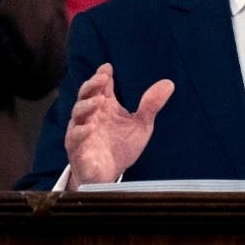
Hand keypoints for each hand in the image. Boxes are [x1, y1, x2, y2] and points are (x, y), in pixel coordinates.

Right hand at [64, 63, 174, 188]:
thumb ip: (151, 105)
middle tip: (102, 78)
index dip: (102, 75)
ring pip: (77, 114)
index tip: (108, 68)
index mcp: (105, 106)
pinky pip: (74, 139)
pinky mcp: (78, 150)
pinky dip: (81, 132)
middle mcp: (91, 116)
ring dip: (86, 106)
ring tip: (99, 101)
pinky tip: (90, 127)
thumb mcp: (141, 125)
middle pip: (85, 95)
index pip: (101, 86)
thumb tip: (169, 83)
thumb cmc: (122, 146)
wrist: (112, 175)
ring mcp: (82, 132)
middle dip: (91, 85)